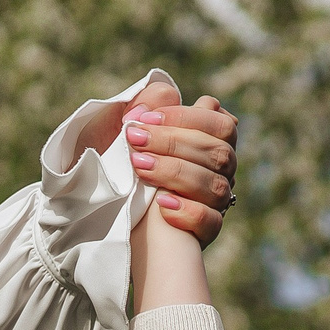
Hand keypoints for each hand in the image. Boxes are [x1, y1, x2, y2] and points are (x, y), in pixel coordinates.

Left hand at [107, 83, 237, 245]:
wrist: (108, 208)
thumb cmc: (121, 160)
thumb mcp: (128, 125)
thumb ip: (149, 103)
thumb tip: (167, 99)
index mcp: (211, 141)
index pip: (220, 125)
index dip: (186, 118)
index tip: (144, 119)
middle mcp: (220, 171)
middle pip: (219, 153)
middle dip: (173, 143)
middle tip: (134, 140)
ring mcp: (216, 202)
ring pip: (215, 186)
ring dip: (176, 173)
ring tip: (140, 166)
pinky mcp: (205, 231)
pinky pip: (211, 222)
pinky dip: (189, 212)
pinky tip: (162, 205)